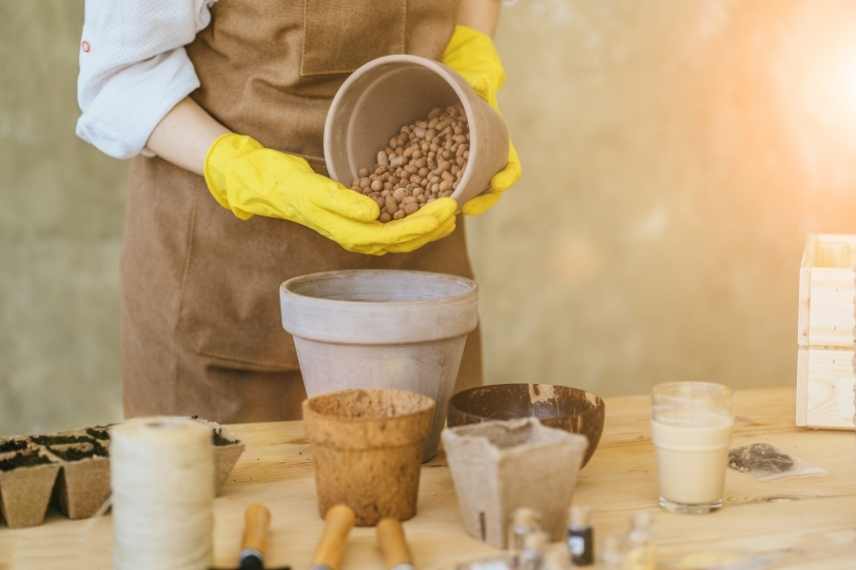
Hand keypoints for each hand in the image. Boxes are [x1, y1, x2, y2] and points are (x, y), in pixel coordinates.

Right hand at [204, 134, 456, 254]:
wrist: (262, 183)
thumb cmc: (283, 183)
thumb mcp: (310, 187)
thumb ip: (341, 202)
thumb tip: (374, 214)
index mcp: (346, 231)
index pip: (394, 236)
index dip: (423, 225)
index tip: (446, 209)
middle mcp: (355, 234)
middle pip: (403, 238)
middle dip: (432, 225)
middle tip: (457, 206)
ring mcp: (356, 227)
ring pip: (399, 233)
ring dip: (426, 223)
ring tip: (450, 210)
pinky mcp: (355, 215)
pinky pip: (390, 220)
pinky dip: (411, 214)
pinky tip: (426, 202)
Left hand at [442, 25, 520, 215]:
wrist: (450, 68)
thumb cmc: (470, 70)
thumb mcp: (478, 73)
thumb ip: (481, 80)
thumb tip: (481, 82)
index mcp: (496, 139)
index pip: (509, 166)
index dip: (505, 177)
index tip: (498, 183)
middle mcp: (480, 155)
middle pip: (485, 187)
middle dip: (479, 200)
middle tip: (467, 207)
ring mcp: (458, 160)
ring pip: (461, 189)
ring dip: (453, 202)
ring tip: (442, 209)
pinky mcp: (435, 160)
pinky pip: (433, 179)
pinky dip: (428, 190)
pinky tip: (415, 197)